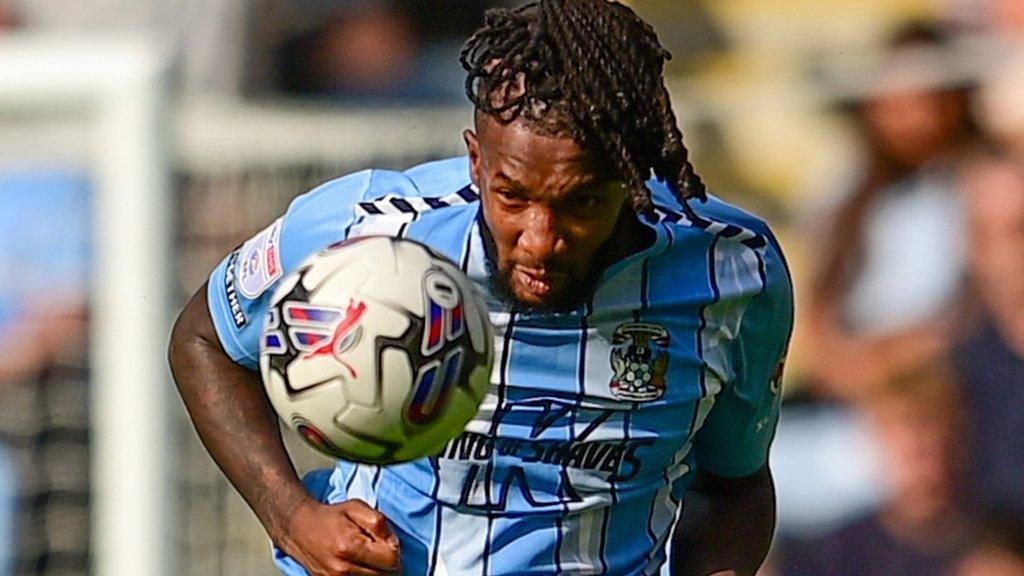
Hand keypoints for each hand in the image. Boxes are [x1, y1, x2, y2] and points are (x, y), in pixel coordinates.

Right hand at [276, 498, 401, 575]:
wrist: (300, 529)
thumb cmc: (331, 517)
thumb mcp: (356, 507)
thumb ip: (379, 523)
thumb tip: (394, 544)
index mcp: (349, 547)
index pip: (391, 560)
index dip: (394, 549)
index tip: (385, 542)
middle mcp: (342, 569)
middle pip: (386, 575)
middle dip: (388, 562)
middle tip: (377, 550)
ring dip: (378, 571)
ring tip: (368, 557)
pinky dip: (367, 575)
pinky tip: (361, 565)